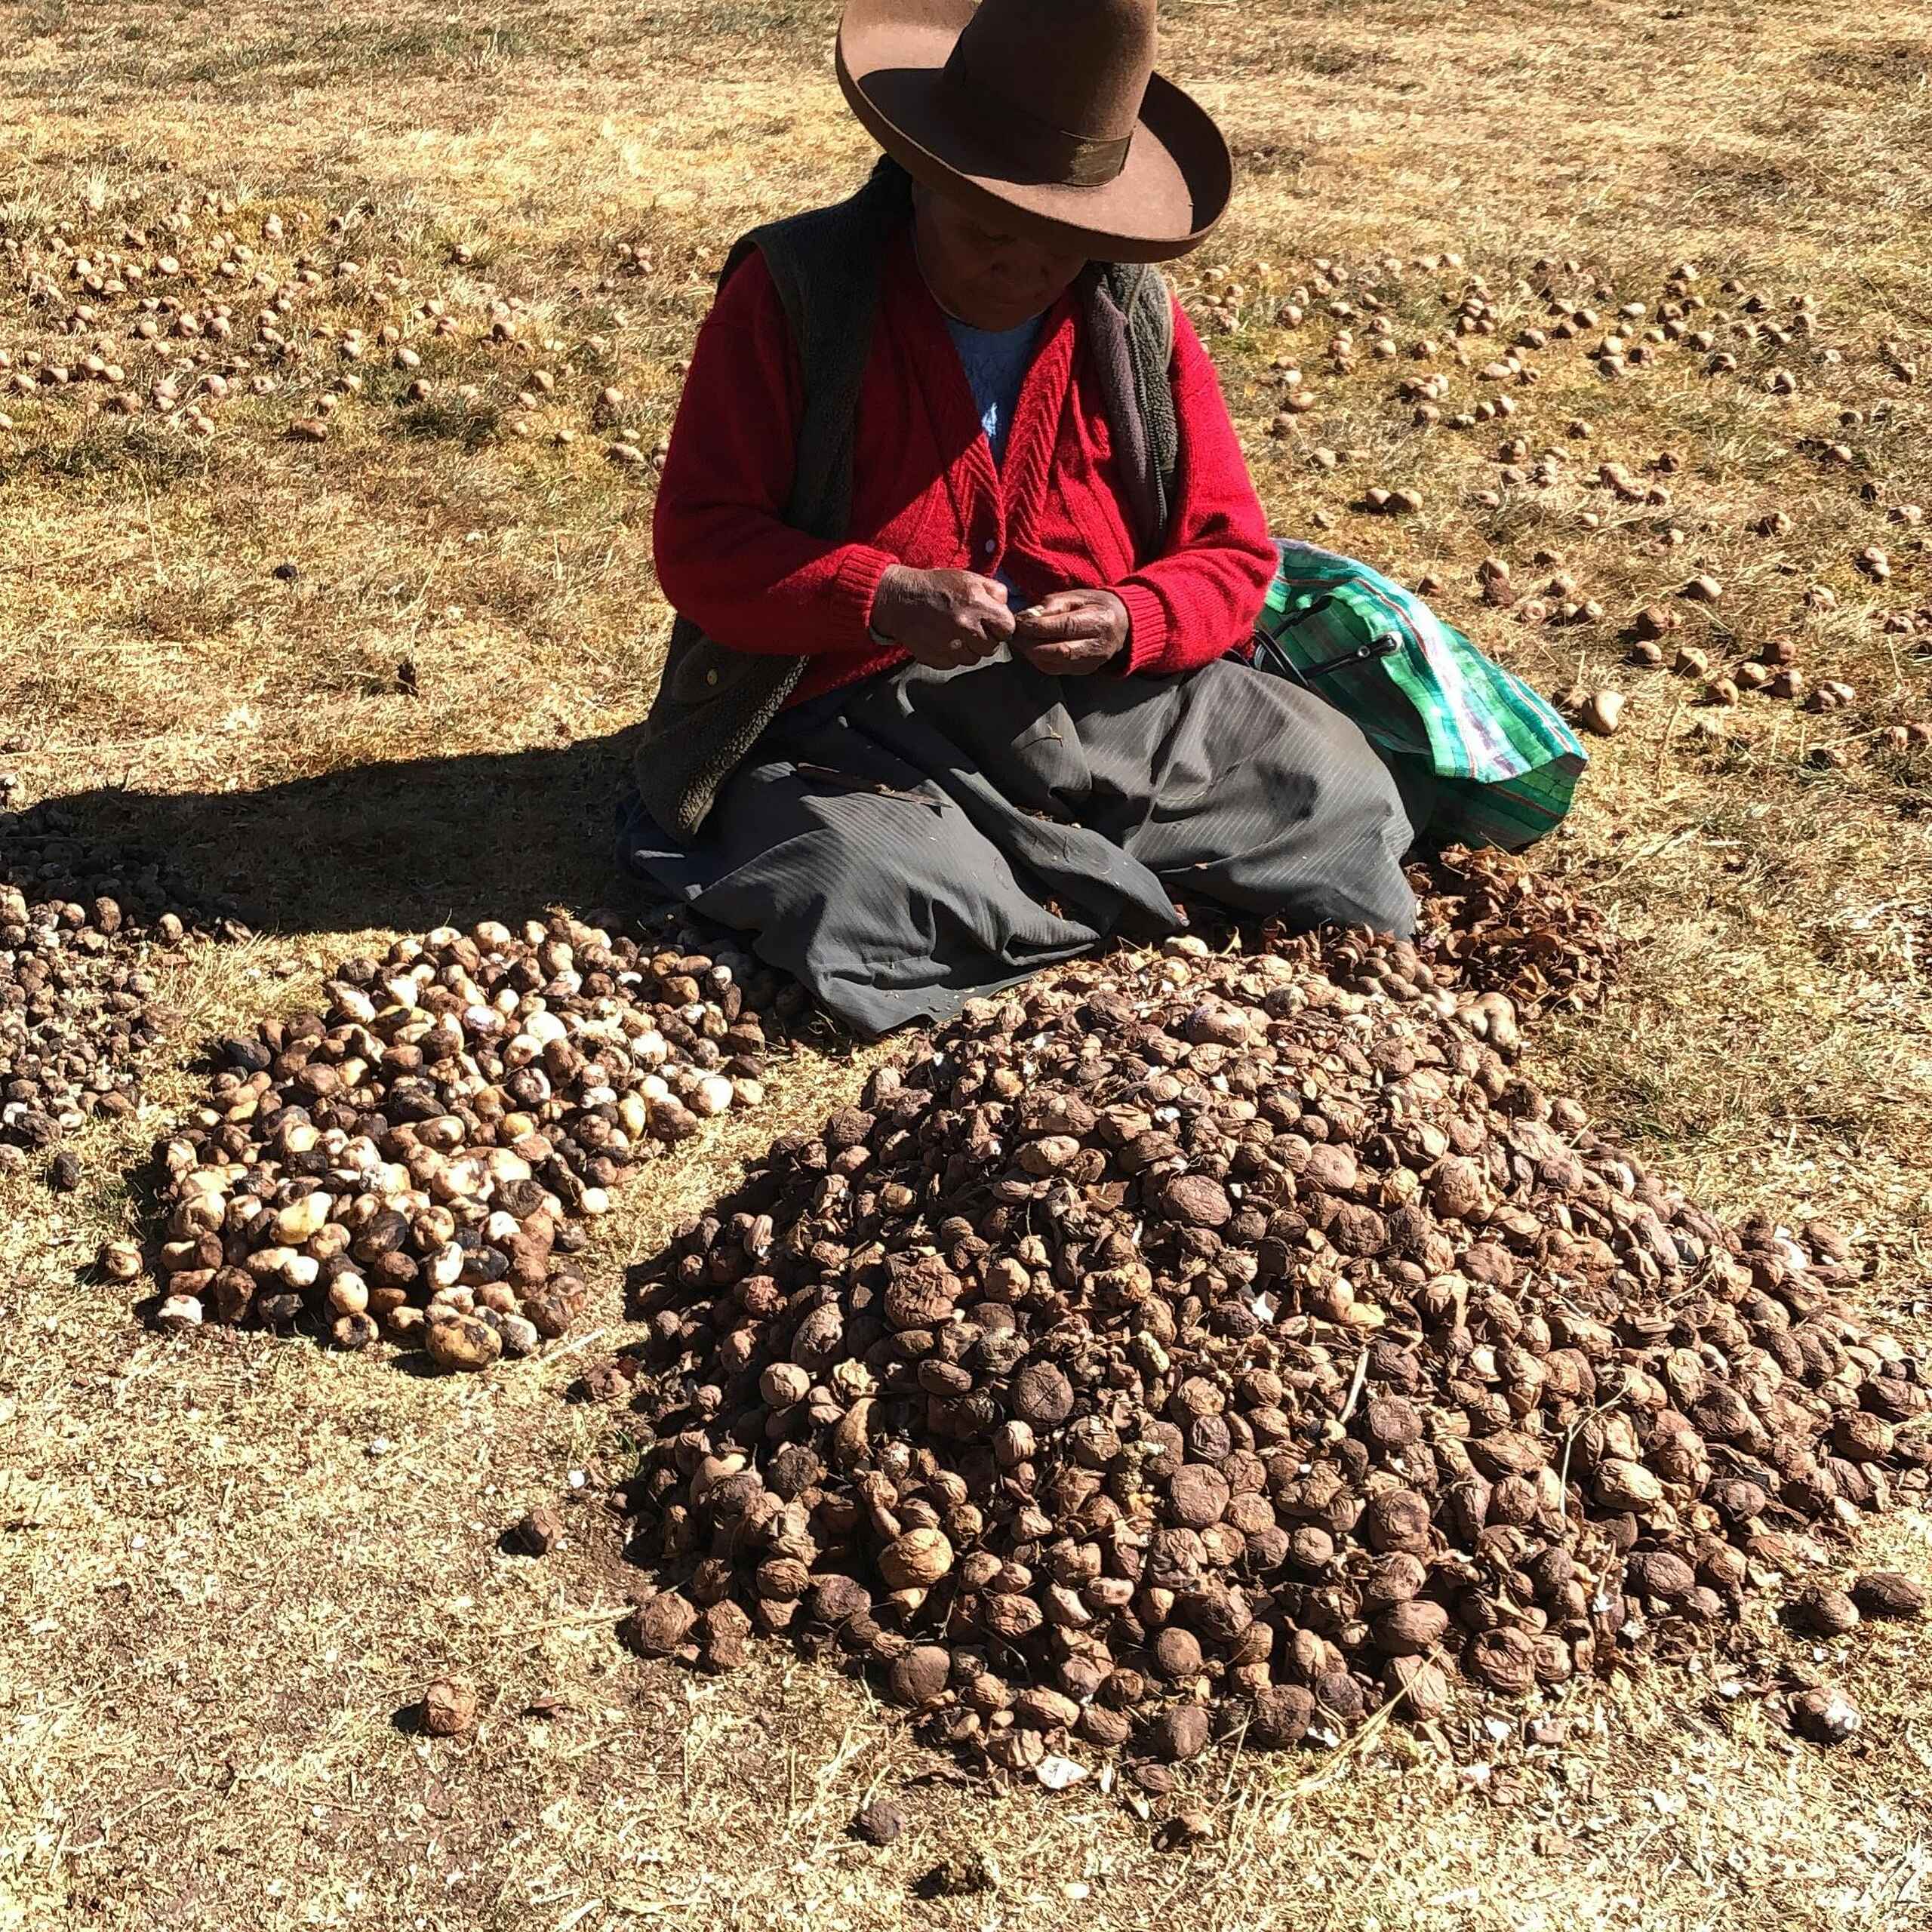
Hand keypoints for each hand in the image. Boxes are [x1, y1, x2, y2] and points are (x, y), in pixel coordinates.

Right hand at [871, 565, 1014, 668]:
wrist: (901, 599)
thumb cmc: (937, 587)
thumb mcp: (969, 578)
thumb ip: (995, 591)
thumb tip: (1006, 608)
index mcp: (977, 604)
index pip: (1007, 628)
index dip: (1002, 626)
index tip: (993, 623)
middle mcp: (965, 626)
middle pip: (992, 647)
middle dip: (986, 639)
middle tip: (973, 628)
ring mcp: (951, 645)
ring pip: (975, 659)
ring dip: (970, 649)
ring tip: (957, 634)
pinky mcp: (937, 658)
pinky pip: (956, 664)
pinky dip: (953, 655)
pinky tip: (944, 640)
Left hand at [1011, 588, 1130, 675]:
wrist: (1122, 624)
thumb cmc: (1096, 606)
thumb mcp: (1077, 597)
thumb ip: (1052, 605)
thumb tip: (1027, 616)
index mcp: (1100, 621)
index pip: (1066, 626)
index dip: (1039, 626)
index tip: (1020, 622)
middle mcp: (1099, 645)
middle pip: (1059, 650)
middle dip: (1032, 643)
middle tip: (1015, 634)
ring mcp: (1093, 662)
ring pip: (1055, 663)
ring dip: (1032, 654)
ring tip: (1020, 642)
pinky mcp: (1085, 670)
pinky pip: (1056, 669)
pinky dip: (1039, 660)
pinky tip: (1031, 650)